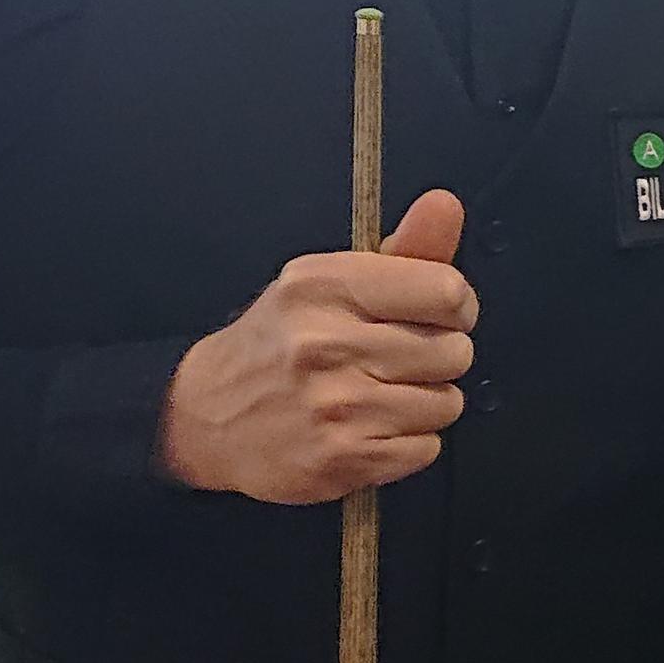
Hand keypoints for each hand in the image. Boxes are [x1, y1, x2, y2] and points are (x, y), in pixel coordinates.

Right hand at [157, 190, 477, 503]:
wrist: (207, 415)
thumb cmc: (283, 340)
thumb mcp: (330, 282)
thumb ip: (403, 249)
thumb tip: (447, 203)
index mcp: (325, 285)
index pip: (445, 291)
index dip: (456, 306)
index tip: (437, 315)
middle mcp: (326, 342)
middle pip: (455, 351)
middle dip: (441, 357)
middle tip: (400, 360)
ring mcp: (333, 405)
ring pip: (446, 403)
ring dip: (427, 403)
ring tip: (384, 395)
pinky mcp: (339, 459)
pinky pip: (426, 449)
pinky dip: (410, 443)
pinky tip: (372, 428)